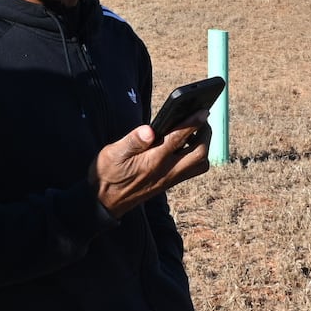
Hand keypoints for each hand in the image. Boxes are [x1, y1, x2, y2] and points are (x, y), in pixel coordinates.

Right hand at [90, 114, 211, 218]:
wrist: (106, 201)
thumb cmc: (108, 173)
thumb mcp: (113, 153)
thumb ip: (133, 141)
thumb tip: (149, 129)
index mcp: (153, 161)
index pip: (178, 138)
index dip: (192, 122)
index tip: (202, 110)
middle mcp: (167, 171)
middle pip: (199, 153)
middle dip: (205, 134)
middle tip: (200, 118)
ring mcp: (170, 178)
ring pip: (200, 164)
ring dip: (204, 146)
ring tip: (195, 131)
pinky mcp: (170, 183)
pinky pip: (192, 169)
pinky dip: (196, 155)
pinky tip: (185, 145)